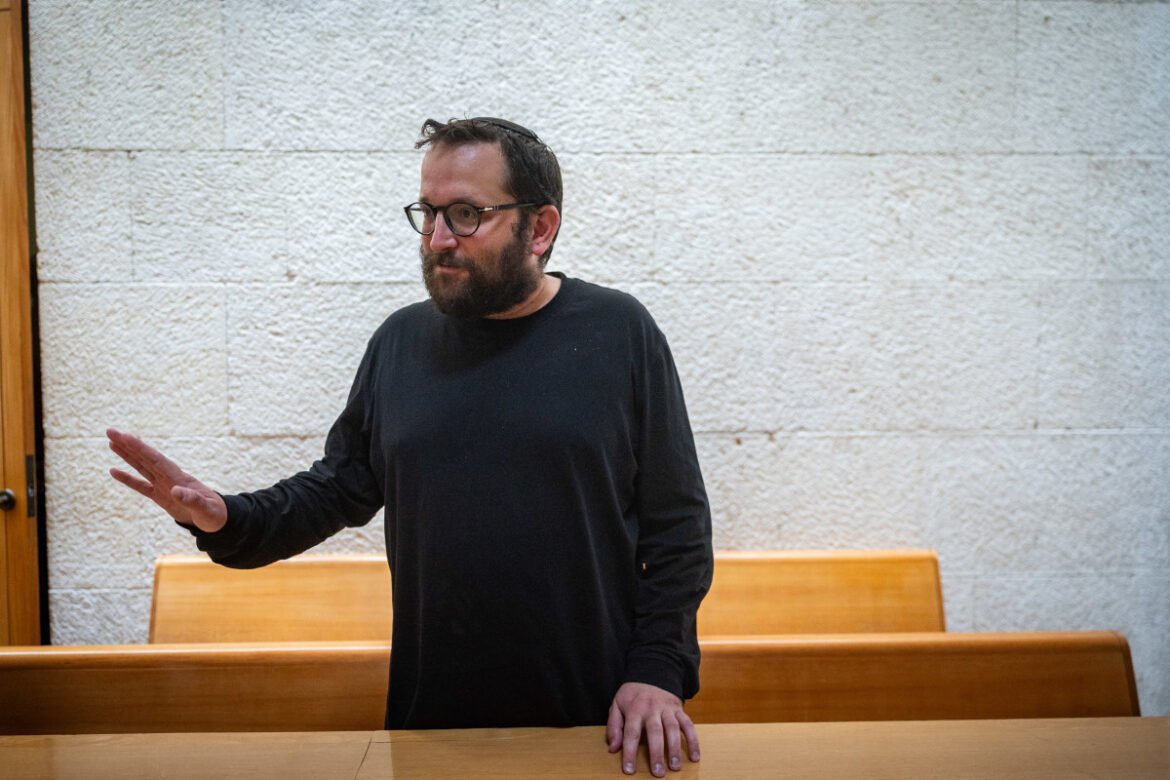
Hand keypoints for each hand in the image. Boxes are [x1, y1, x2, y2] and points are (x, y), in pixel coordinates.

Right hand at [107, 428, 226, 532]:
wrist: (217, 521)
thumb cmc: (214, 514)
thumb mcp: (205, 509)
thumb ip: (192, 499)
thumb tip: (175, 491)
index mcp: (179, 478)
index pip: (156, 459)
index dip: (140, 448)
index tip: (125, 436)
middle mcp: (169, 478)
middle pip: (145, 458)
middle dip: (129, 445)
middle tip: (110, 431)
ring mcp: (164, 486)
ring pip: (141, 467)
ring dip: (127, 455)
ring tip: (112, 442)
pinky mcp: (161, 496)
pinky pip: (140, 486)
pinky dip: (127, 478)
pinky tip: (114, 471)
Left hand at [606, 682, 699, 776]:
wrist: (651, 672)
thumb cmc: (632, 695)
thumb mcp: (617, 705)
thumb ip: (614, 726)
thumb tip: (613, 748)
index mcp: (634, 709)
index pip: (631, 733)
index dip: (630, 752)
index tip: (629, 770)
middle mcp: (652, 709)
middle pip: (655, 732)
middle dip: (657, 753)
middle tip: (658, 773)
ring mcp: (667, 709)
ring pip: (673, 728)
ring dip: (675, 748)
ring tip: (675, 767)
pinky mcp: (679, 709)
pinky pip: (688, 725)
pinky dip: (693, 740)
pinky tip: (694, 756)